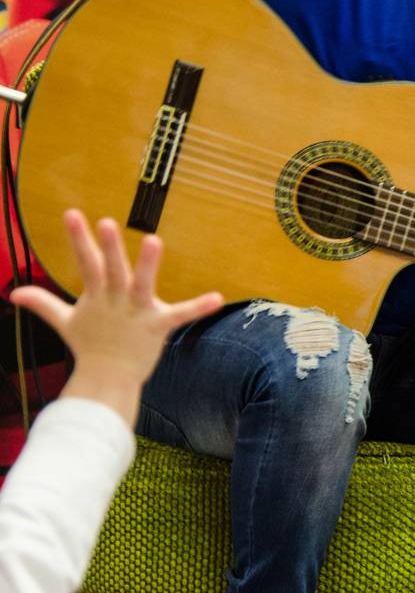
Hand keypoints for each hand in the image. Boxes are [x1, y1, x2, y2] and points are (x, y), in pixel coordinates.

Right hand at [10, 210, 221, 423]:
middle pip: (110, 270)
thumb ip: (43, 303)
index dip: (78, 238)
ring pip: (141, 284)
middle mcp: (115, 301)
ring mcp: (136, 313)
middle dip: (107, 248)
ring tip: (153, 240)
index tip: (72, 213)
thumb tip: (13, 293)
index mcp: (96, 295)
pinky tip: (216, 298)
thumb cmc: (91, 347)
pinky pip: (180, 315)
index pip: (84, 262)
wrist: (108, 379)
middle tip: (106, 223)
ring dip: (147, 264)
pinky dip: (197, 307)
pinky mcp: (157, 327)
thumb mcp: (65, 322)